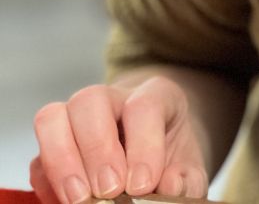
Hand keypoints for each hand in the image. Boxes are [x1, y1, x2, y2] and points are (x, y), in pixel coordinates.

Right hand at [30, 76, 207, 203]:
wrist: (159, 159)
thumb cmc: (174, 162)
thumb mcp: (191, 170)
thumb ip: (186, 178)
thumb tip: (169, 185)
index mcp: (157, 95)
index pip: (144, 106)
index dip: (142, 147)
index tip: (142, 185)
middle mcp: (113, 99)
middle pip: (90, 100)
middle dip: (97, 150)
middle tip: (108, 191)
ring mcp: (77, 119)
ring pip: (53, 117)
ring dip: (62, 161)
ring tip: (80, 197)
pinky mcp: (55, 147)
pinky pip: (38, 157)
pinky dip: (47, 182)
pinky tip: (65, 201)